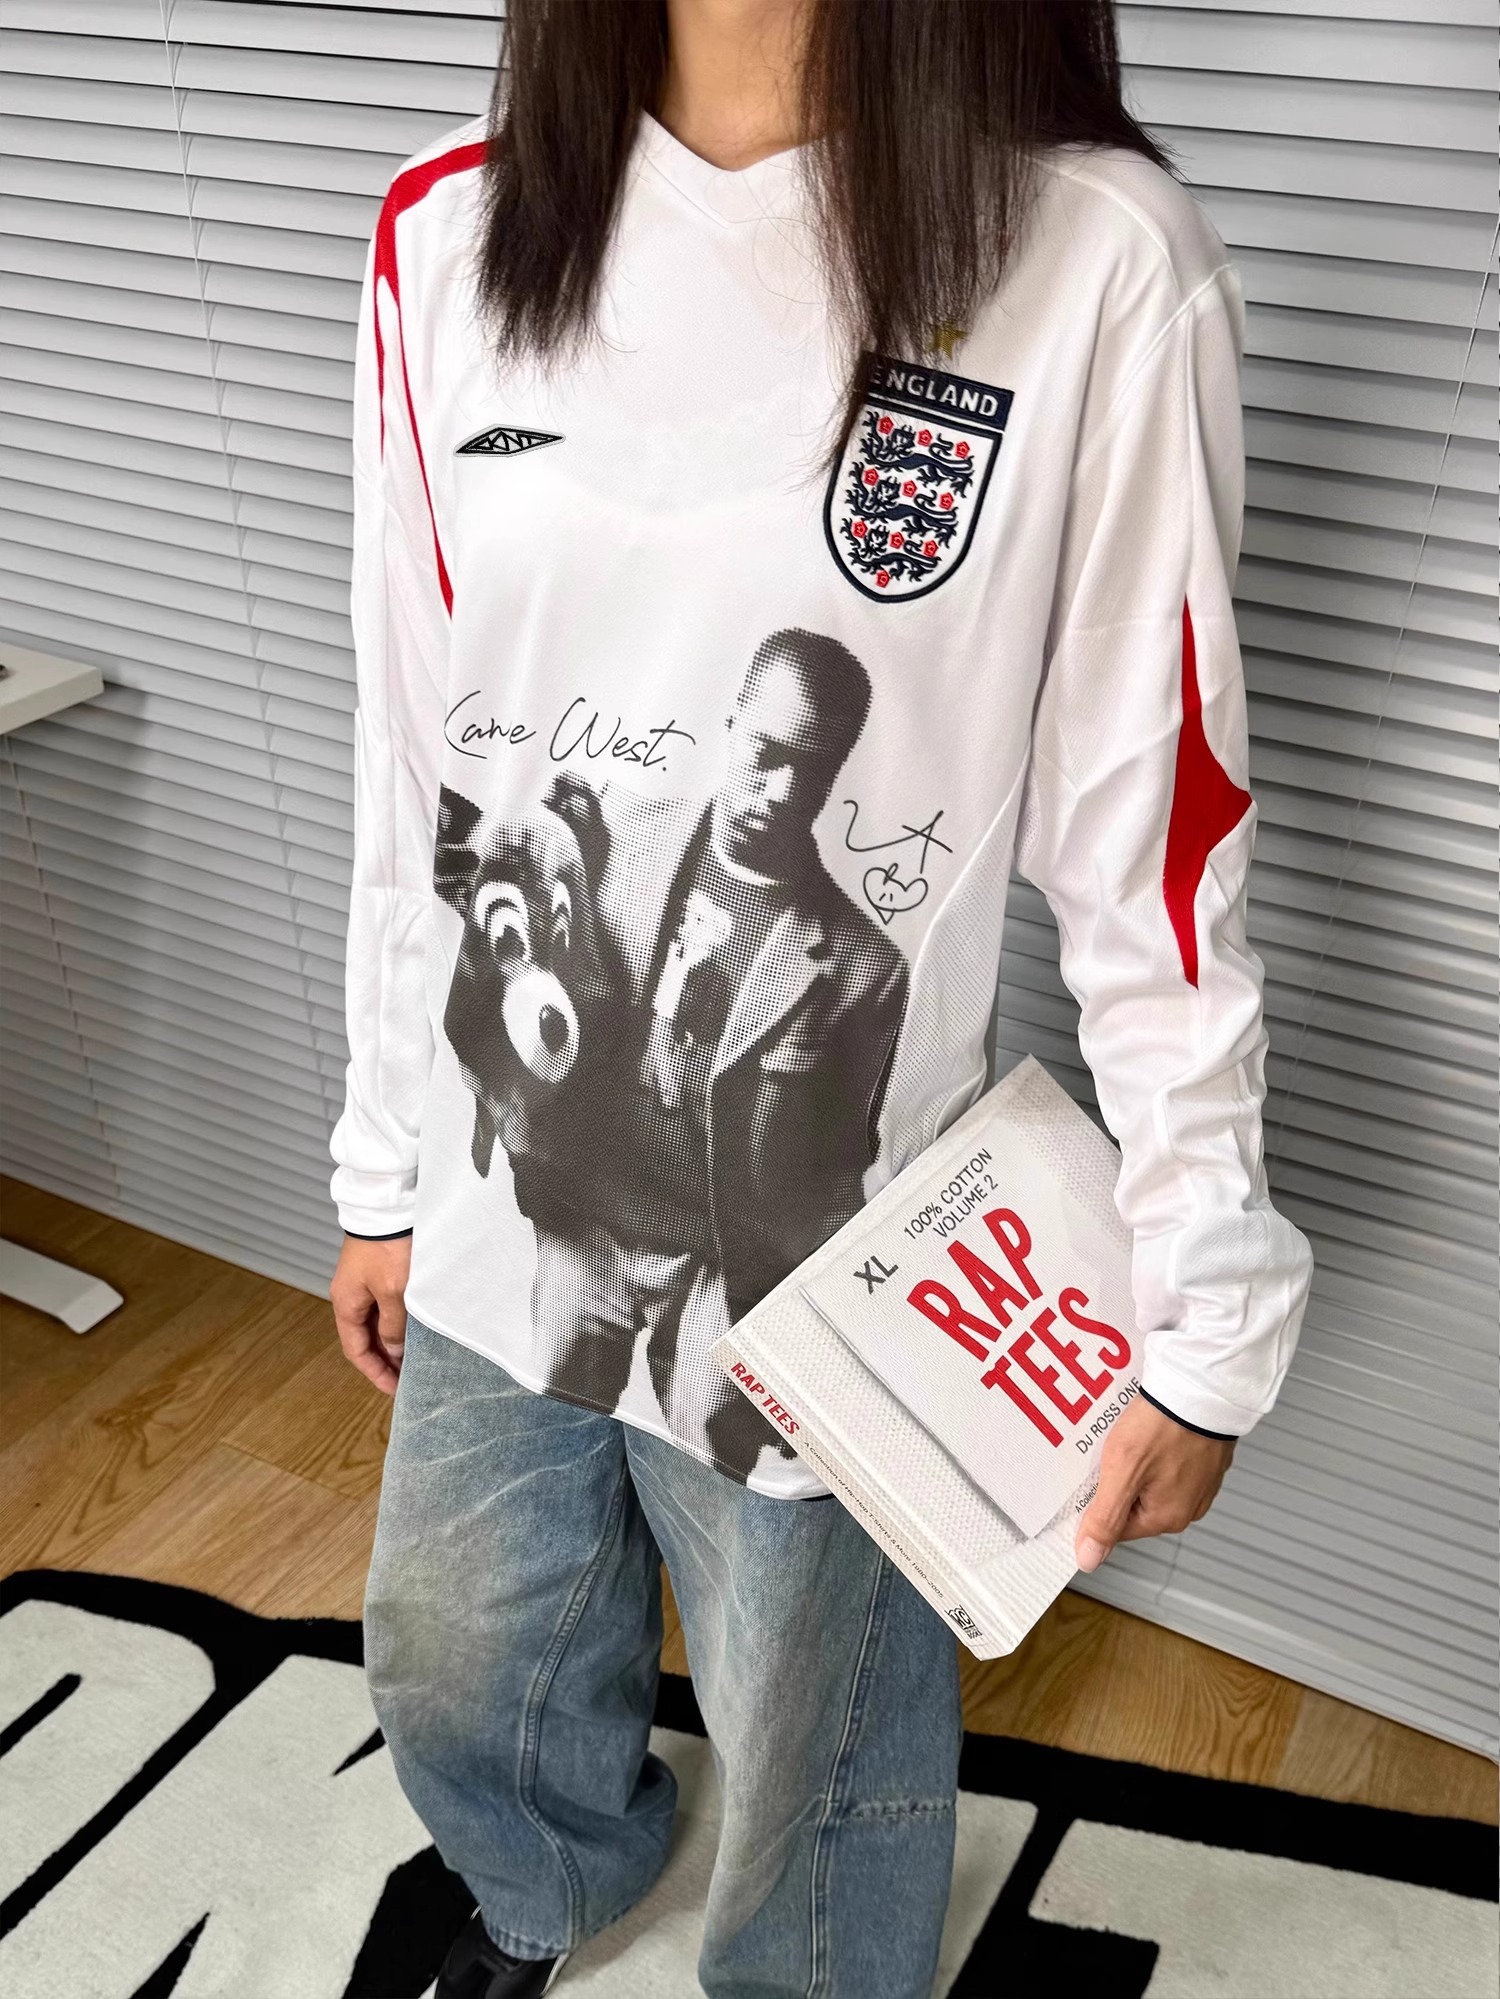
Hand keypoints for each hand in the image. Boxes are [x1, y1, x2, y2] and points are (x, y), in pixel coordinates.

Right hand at [329, 1235, 411, 1393]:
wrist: (388, 1204)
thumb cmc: (388, 1246)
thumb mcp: (394, 1292)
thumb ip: (393, 1325)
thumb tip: (392, 1350)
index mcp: (346, 1303)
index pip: (356, 1350)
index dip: (375, 1371)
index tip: (395, 1388)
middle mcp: (350, 1296)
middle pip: (365, 1338)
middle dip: (385, 1359)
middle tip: (408, 1377)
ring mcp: (363, 1283)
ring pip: (376, 1323)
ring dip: (392, 1341)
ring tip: (414, 1357)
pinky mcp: (377, 1272)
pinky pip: (383, 1306)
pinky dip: (396, 1322)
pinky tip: (413, 1329)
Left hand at [1074, 1394, 1233, 1572]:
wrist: (1201, 1387)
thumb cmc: (1164, 1426)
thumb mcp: (1122, 1474)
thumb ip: (1104, 1519)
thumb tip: (1090, 1558)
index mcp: (1168, 1517)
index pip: (1117, 1528)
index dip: (1098, 1504)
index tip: (1091, 1481)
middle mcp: (1189, 1506)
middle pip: (1134, 1503)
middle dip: (1118, 1479)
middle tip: (1113, 1453)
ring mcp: (1200, 1481)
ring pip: (1151, 1480)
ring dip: (1137, 1462)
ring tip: (1132, 1437)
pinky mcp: (1204, 1458)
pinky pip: (1169, 1461)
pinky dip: (1156, 1448)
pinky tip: (1149, 1430)